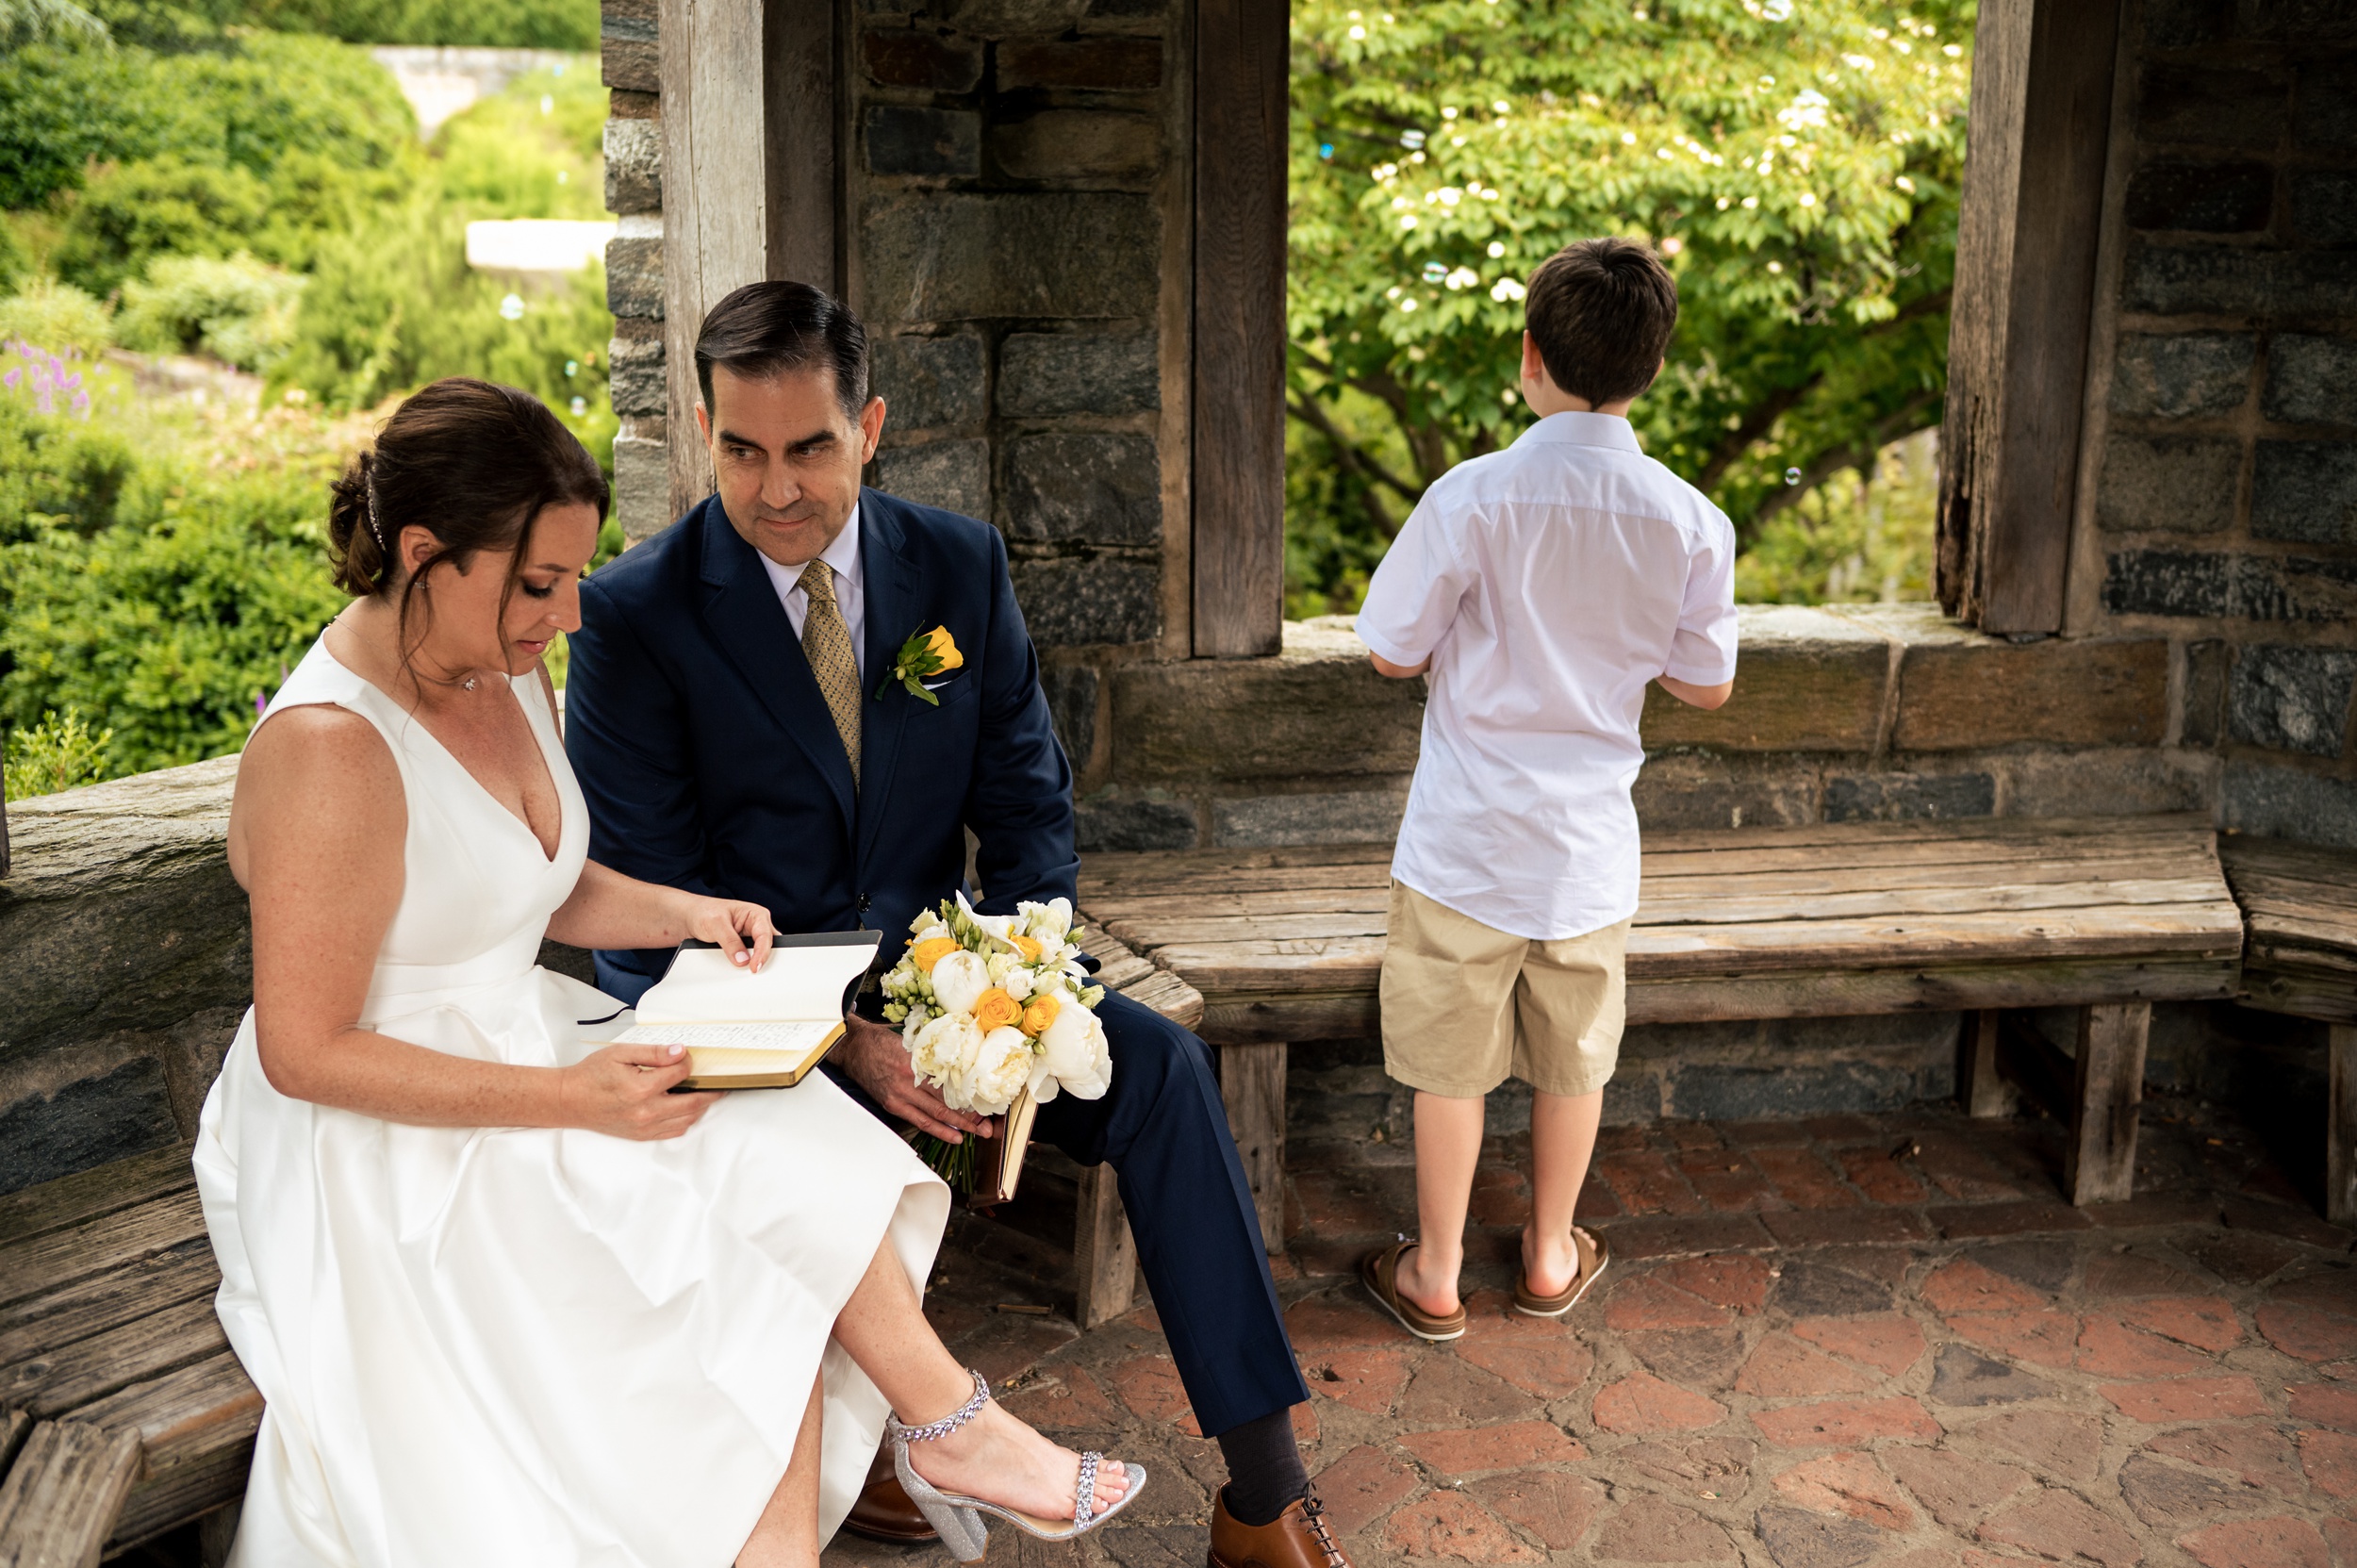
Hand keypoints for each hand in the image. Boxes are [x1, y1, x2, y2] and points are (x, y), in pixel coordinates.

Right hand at [556, 1043, 722, 1139]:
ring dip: (700, 1107)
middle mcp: (645, 1112)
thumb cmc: (591, 1075)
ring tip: (705, 1093)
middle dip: (710, 1091)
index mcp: (640, 1089)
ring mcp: (644, 1126)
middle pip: (692, 1103)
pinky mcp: (641, 1135)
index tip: (688, 1057)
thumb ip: (653, 1053)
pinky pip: (673, 1131)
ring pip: (687, 1120)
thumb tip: (680, 1052)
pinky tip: (686, 1108)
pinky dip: (685, 1120)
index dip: (688, 1063)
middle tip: (720, 1082)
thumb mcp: (621, 1053)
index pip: (680, 1074)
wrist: (570, 1100)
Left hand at [681, 896, 775, 970]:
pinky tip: (740, 969)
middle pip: (769, 946)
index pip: (765, 935)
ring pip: (761, 954)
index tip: (754, 967)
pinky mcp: (743, 948)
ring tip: (747, 971)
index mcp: (756, 914)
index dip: (762, 953)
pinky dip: (746, 965)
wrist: (690, 918)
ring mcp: (750, 938)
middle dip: (763, 958)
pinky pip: (750, 959)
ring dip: (755, 963)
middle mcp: (757, 926)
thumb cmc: (704, 912)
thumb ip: (730, 941)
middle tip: (754, 971)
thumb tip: (742, 959)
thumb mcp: (715, 924)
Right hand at [838, 1013, 994, 1144]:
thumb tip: (959, 1063)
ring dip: (958, 1125)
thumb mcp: (911, 1041)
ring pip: (935, 1114)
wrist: (854, 1048)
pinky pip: (920, 1121)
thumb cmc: (882, 1040)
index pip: (950, 1080)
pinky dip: (938, 1129)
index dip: (969, 1092)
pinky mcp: (893, 1105)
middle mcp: (909, 1080)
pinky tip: (954, 1135)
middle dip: (969, 1115)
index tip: (986, 1098)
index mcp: (916, 1060)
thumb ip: (932, 1054)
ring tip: (978, 1132)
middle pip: (946, 1100)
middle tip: (988, 1124)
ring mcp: (900, 1095)